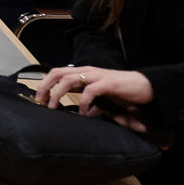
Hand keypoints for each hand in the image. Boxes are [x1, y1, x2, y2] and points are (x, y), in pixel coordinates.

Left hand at [35, 66, 153, 129]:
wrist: (143, 86)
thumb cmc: (121, 90)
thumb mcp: (100, 95)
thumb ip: (90, 100)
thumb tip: (83, 112)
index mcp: (84, 73)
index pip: (58, 73)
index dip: (45, 84)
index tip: (39, 98)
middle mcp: (87, 71)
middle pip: (58, 73)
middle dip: (46, 86)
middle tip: (41, 102)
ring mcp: (97, 76)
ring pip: (69, 80)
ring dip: (59, 93)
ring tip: (55, 107)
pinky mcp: (108, 83)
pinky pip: (90, 91)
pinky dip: (83, 102)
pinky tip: (83, 113)